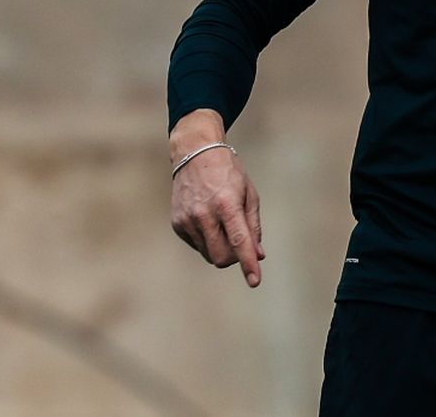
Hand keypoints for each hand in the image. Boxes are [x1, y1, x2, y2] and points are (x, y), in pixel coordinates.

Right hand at [168, 109, 264, 286]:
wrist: (195, 153)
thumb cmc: (228, 173)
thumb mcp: (248, 194)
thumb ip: (254, 226)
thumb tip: (258, 254)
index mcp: (227, 204)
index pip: (239, 241)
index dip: (248, 264)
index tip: (254, 282)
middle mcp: (204, 214)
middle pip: (221, 257)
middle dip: (234, 257)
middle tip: (239, 242)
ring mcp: (187, 220)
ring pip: (208, 254)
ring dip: (220, 247)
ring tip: (222, 223)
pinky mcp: (177, 223)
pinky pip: (197, 245)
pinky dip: (206, 240)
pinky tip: (207, 219)